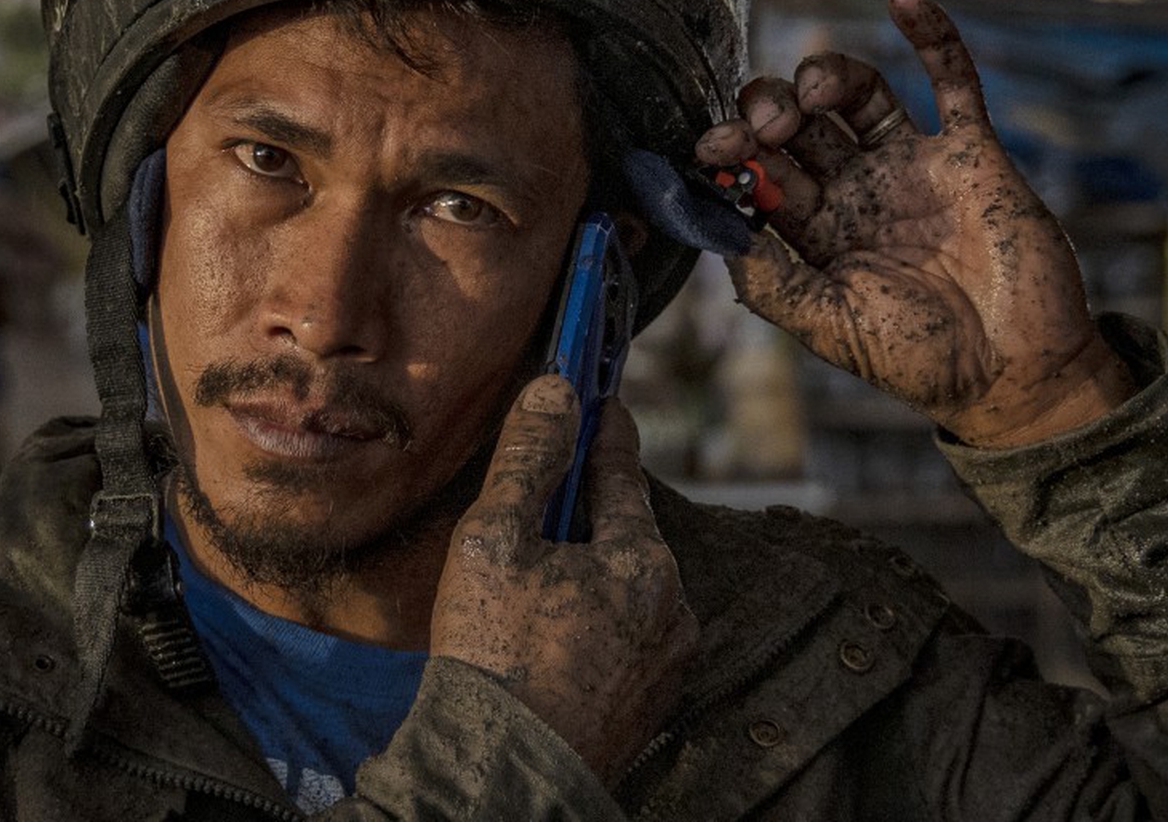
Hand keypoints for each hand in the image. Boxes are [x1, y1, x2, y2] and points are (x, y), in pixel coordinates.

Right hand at [430, 376, 696, 785]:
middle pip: (625, 533)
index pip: (622, 471)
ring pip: (625, 589)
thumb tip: (554, 393)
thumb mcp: (495, 539)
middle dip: (584, 512)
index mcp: (643, 561)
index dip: (601, 427)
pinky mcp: (650, 705)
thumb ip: (528, 461)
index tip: (595, 394)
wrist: (505, 774)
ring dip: (586, 572)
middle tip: (536, 502)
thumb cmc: (496, 655)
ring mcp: (666, 663)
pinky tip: (544, 635)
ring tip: (528, 583)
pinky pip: (623, 638)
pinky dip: (591, 622)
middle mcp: (672, 608)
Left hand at [695, 0, 1134, 446]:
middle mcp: (857, 191)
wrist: (1017, 375)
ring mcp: (912, 167)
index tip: (715, 147)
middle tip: (770, 127)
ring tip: (812, 94)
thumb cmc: (921, 362)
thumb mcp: (828, 326)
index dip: (730, 147)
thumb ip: (768, 279)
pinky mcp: (970, 152)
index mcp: (815, 232)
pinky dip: (932, 34)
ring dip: (824, 75)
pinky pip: (952, 80)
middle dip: (769, 110)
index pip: (759, 168)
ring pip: (857, 95)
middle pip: (797, 124)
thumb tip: (715, 223)